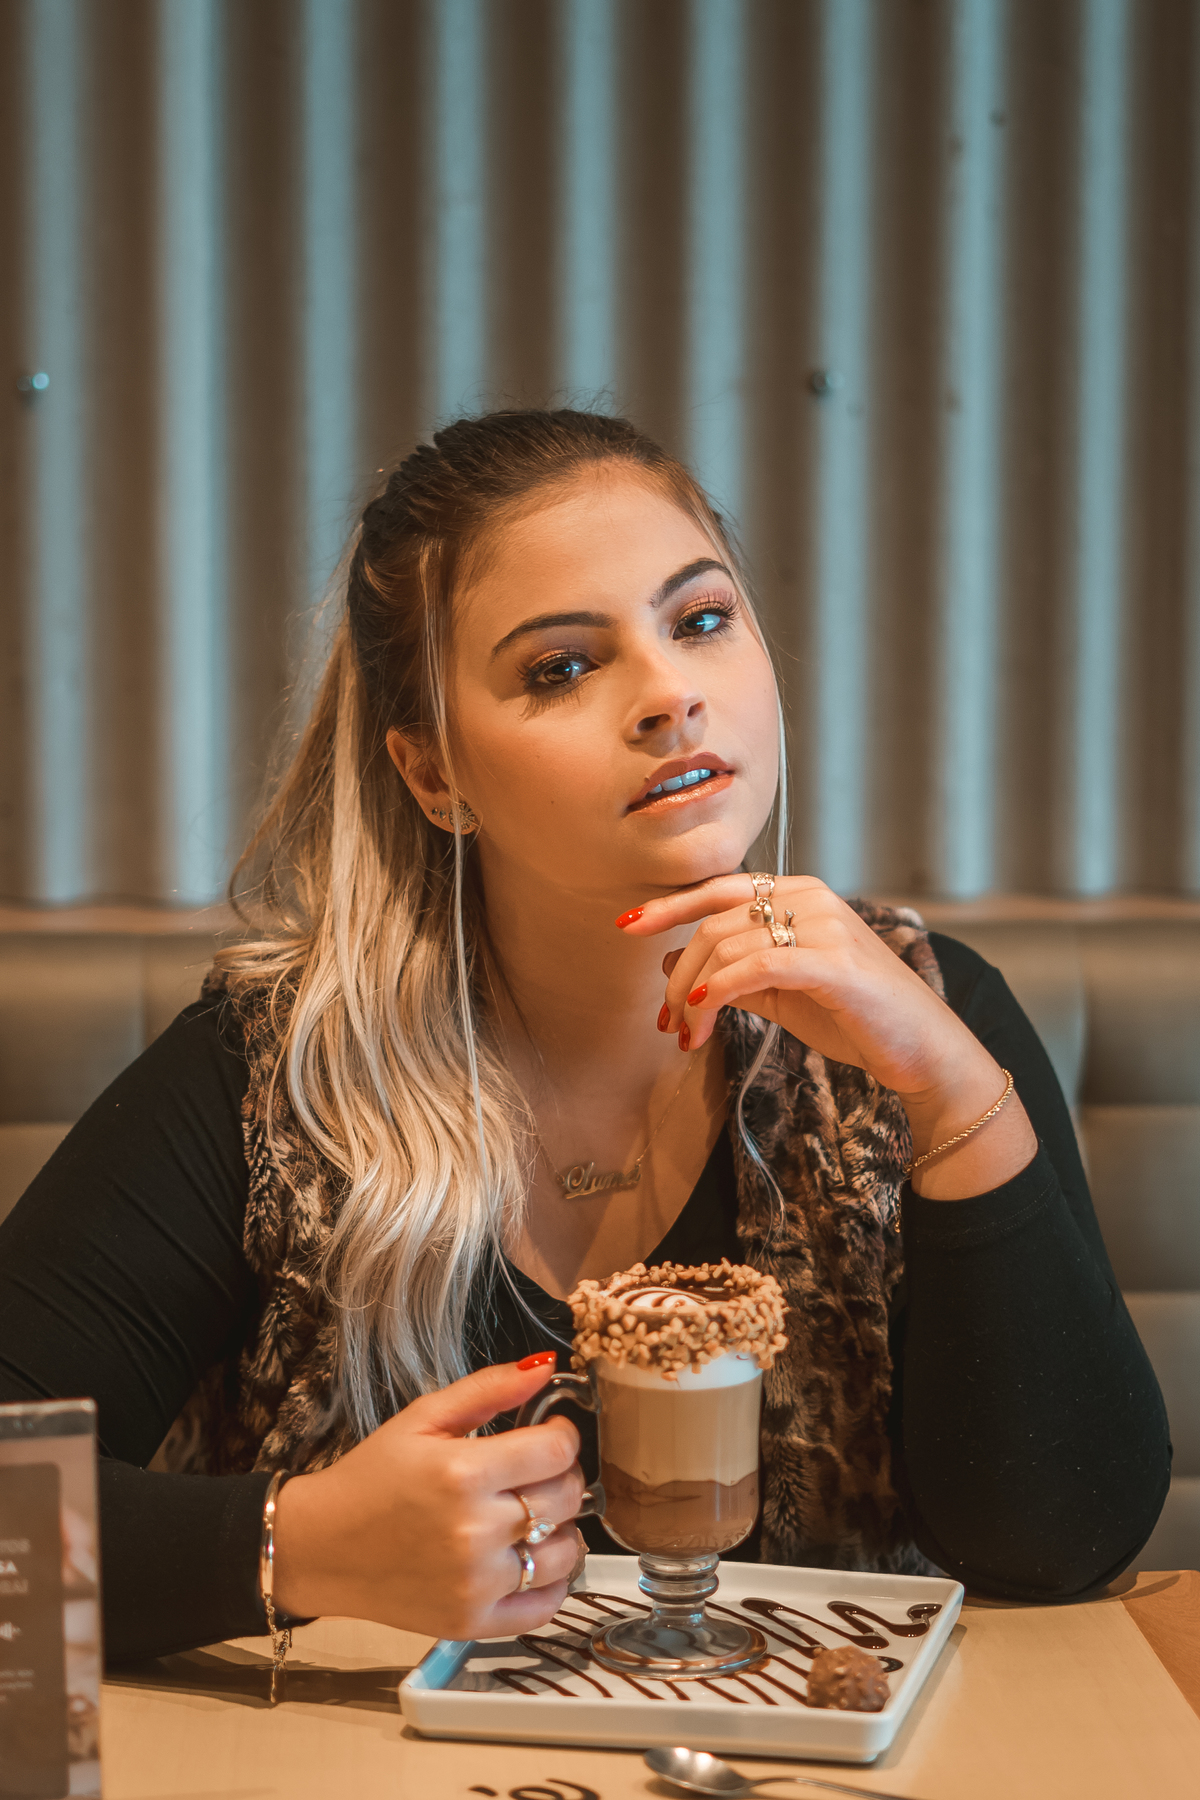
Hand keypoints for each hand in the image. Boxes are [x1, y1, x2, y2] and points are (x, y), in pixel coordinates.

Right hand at [272, 1359, 584, 1638]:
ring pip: (566, 1553)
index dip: (563, 1435)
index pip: (557, 1451)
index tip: (550, 1432)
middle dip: (562, 1476)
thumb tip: (547, 1368)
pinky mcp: (472, 1622)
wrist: (321, 1546)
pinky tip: (531, 1559)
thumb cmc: (372, 1477)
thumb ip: (489, 1389)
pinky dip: (552, 1583)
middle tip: (537, 1471)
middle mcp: (475, 1532)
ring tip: (534, 1515)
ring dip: (562, 1529)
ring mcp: (476, 1583)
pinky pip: (546, 1607)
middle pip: (566, 1499)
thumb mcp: (422, 1418)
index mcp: (463, 1473)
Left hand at [620, 874, 1035, 1198]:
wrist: (922, 1050)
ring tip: (688, 1036)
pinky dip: (722, 988)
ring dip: (694, 995)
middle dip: (679, 975)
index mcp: (800, 893)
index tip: (626, 927)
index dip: (668, 906)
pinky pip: (759, 966)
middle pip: (715, 923)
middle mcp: (812, 897)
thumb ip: (731, 972)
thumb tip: (672, 963)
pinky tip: (704, 1011)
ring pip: (729, 946)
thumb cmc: (854, 1017)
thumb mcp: (780, 992)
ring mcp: (826, 926)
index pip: (720, 890)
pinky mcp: (835, 963)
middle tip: (667, 1022)